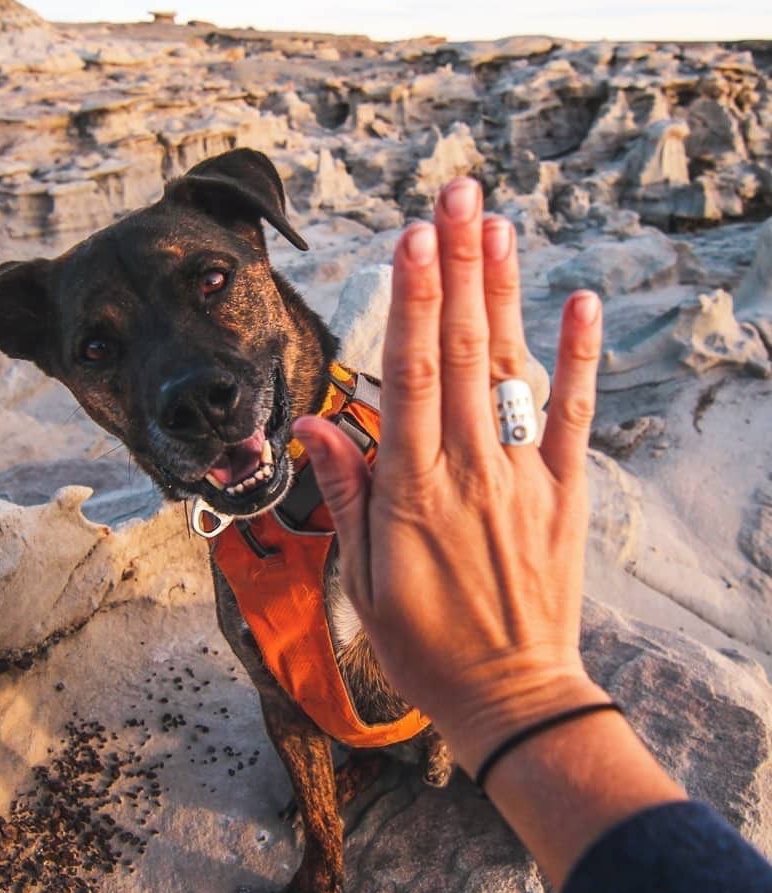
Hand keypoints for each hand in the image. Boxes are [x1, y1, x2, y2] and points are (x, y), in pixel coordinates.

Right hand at [294, 178, 607, 773]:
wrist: (510, 697)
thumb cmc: (424, 641)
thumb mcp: (361, 575)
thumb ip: (343, 490)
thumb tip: (312, 422)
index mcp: (412, 489)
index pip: (412, 375)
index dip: (413, 301)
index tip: (411, 239)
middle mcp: (469, 469)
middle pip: (465, 352)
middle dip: (458, 266)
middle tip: (455, 194)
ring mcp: (523, 478)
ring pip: (514, 371)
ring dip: (506, 294)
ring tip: (497, 224)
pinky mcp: (564, 494)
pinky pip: (573, 417)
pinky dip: (579, 359)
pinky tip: (580, 302)